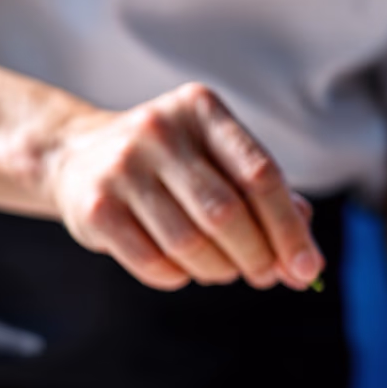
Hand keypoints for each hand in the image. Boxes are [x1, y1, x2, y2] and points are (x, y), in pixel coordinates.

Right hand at [44, 82, 322, 290]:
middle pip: (226, 214)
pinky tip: (182, 269)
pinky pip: (154, 263)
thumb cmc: (175, 168)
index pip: (260, 175)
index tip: (308, 269)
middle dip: (257, 256)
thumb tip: (308, 263)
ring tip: (224, 270)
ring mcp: (122, 165)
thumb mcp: (222, 163)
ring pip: (190, 244)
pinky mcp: (95, 206)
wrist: (78, 156)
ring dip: (219, 270)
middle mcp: (160, 130)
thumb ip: (271, 201)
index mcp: (202, 110)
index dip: (289, 229)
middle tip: (265, 275)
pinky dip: (179, 277)